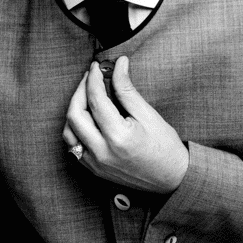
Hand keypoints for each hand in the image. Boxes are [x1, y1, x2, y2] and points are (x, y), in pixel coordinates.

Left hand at [62, 56, 188, 193]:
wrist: (173, 179)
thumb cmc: (164, 147)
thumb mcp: (148, 114)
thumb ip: (127, 89)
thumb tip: (119, 64)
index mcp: (118, 137)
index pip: (95, 100)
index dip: (94, 79)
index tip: (97, 66)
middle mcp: (102, 152)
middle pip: (75, 115)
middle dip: (79, 91)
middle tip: (90, 78)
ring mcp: (96, 164)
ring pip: (69, 132)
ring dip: (74, 110)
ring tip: (87, 96)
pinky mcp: (94, 170)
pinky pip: (74, 146)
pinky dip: (76, 128)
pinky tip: (87, 117)